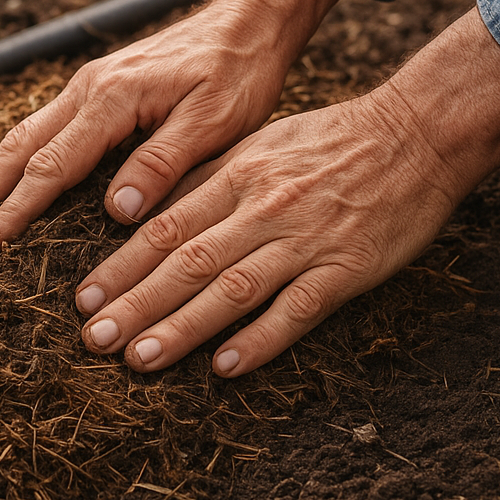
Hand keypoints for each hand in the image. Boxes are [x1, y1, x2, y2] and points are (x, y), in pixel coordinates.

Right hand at [0, 0, 375, 251]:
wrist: (247, 20)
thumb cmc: (237, 71)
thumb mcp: (215, 121)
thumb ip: (162, 162)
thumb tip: (117, 212)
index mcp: (111, 98)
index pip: (52, 165)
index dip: (16, 208)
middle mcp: (88, 89)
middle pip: (20, 148)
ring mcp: (88, 87)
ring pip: (24, 135)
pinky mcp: (97, 90)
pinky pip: (43, 126)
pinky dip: (13, 155)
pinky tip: (1, 171)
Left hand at [75, 9, 499, 376]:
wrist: (416, 133)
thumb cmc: (328, 141)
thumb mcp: (258, 145)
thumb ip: (206, 182)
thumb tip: (149, 214)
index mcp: (236, 176)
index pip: (164, 228)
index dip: (121, 267)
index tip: (83, 299)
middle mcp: (262, 208)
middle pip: (186, 262)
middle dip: (135, 304)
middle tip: (94, 340)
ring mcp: (305, 239)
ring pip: (232, 289)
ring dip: (183, 327)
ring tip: (140, 359)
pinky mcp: (348, 268)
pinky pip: (299, 309)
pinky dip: (261, 339)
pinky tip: (227, 367)